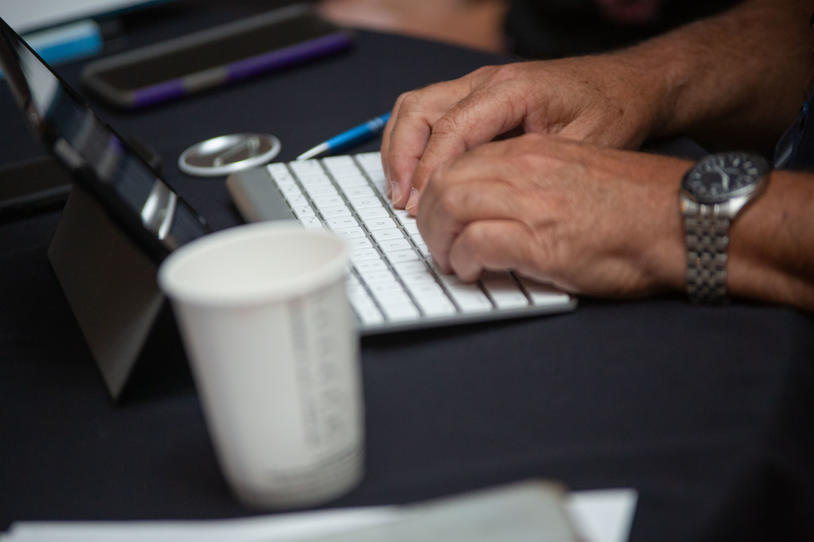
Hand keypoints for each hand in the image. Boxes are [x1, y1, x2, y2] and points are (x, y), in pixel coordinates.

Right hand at [381, 56, 667, 209]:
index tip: (421, 207)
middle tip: (404, 203)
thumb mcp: (580, 148)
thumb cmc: (611, 113)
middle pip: (419, 110)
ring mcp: (477, 85)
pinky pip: (428, 112)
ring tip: (401, 192)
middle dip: (403, 159)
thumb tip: (482, 204)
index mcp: (512, 89)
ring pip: (415, 107)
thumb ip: (530, 171)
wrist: (627, 85)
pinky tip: (415, 176)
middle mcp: (487, 80)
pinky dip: (412, 143)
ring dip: (401, 149)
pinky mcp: (476, 96)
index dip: (430, 172)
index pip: (451, 129)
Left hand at [416, 133, 688, 296]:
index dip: (436, 193)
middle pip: (444, 183)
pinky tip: (473, 271)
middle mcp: (526, 169)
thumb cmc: (634, 207)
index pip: (458, 161)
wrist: (683, 220)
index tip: (438, 217)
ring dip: (439, 241)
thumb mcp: (572, 176)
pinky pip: (475, 243)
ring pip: (449, 207)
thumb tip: (489, 210)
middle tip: (437, 245)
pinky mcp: (540, 241)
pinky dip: (463, 260)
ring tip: (451, 261)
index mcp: (532, 152)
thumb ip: (529, 182)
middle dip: (427, 219)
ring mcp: (531, 203)